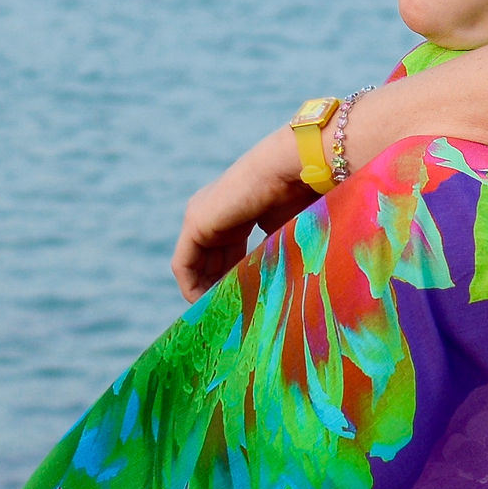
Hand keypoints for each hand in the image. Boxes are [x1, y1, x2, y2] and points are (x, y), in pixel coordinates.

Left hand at [171, 124, 314, 301]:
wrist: (296, 168)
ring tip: (224, 318)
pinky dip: (193, 287)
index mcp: (237, 213)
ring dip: (206, 292)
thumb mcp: (286, 236)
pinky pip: (184, 265)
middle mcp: (214, 214)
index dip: (233, 280)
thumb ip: (276, 258)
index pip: (226, 254)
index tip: (245, 306)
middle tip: (231, 320)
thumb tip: (284, 294)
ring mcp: (201, 216)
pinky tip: (209, 306)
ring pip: (195, 266)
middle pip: (208, 262)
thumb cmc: (303, 197)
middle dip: (219, 290)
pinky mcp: (195, 223)